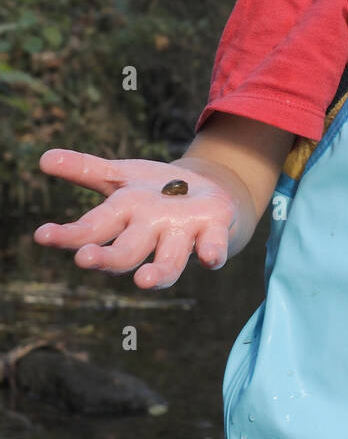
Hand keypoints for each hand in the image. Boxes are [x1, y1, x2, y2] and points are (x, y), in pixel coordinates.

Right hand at [33, 149, 236, 289]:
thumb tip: (44, 158)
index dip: (67, 235)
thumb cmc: (156, 190)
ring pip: (168, 262)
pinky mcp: (214, 229)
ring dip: (157, 273)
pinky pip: (213, 246)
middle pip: (125, 253)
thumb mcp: (122, 175)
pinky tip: (210, 258)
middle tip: (85, 259)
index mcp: (124, 217)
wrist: (207, 193)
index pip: (91, 230)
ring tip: (142, 281)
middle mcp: (150, 233)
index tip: (42, 236)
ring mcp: (182, 235)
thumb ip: (86, 169)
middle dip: (106, 258)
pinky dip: (212, 253)